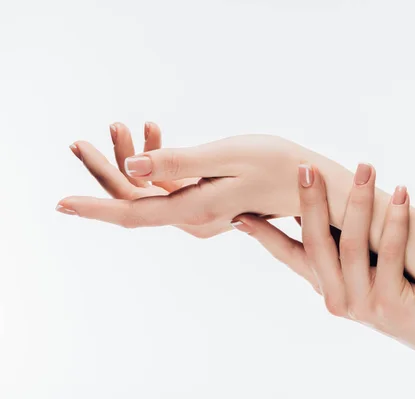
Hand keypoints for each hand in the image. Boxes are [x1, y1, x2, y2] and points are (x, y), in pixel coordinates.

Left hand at [57, 123, 386, 242]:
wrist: (315, 185)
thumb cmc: (280, 166)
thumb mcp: (230, 156)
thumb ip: (180, 162)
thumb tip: (133, 167)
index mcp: (196, 209)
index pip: (134, 212)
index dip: (96, 208)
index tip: (60, 205)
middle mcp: (194, 218)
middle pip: (136, 200)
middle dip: (105, 171)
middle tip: (79, 141)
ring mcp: (201, 213)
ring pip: (150, 192)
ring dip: (129, 161)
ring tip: (122, 125)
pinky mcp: (208, 202)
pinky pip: (169, 187)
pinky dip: (155, 163)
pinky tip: (152, 134)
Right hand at [231, 163, 414, 344]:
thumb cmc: (404, 294)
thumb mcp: (364, 272)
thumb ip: (342, 249)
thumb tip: (319, 210)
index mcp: (325, 286)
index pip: (287, 255)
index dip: (264, 234)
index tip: (240, 213)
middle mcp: (336, 297)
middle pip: (315, 242)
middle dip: (310, 202)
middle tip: (307, 167)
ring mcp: (361, 303)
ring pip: (352, 245)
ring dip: (358, 201)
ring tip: (365, 167)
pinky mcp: (390, 304)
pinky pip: (392, 254)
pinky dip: (395, 221)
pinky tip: (401, 194)